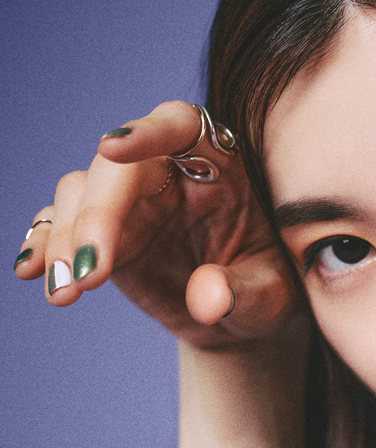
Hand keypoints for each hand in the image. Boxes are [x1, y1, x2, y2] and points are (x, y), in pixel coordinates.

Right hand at [15, 100, 304, 347]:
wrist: (240, 320)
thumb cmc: (266, 293)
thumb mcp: (271, 297)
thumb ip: (245, 293)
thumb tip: (207, 299)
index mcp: (219, 164)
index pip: (181, 127)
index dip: (147, 132)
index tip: (112, 147)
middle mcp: (167, 169)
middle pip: (118, 169)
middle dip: (97, 216)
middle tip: (91, 273)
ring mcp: (130, 198)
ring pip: (80, 192)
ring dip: (65, 240)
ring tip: (67, 292)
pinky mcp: (100, 228)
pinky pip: (61, 223)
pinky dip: (44, 245)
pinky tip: (32, 272)